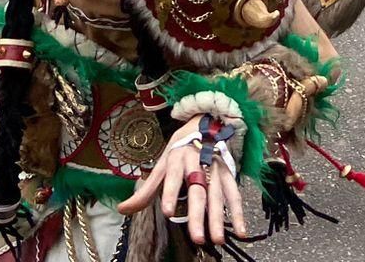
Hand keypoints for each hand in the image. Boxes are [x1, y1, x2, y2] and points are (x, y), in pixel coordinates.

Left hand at [118, 116, 246, 247]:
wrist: (206, 124)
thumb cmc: (179, 150)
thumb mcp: (161, 165)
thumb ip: (145, 190)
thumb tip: (122, 209)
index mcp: (178, 158)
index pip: (173, 176)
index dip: (170, 193)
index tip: (167, 211)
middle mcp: (198, 162)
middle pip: (198, 190)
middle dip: (198, 214)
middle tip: (197, 238)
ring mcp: (216, 169)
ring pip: (218, 195)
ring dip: (219, 218)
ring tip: (217, 240)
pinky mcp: (229, 174)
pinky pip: (235, 194)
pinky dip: (239, 212)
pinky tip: (241, 231)